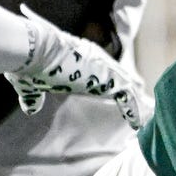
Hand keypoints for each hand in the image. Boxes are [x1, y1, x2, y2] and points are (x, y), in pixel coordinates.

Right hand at [10, 7, 150, 127]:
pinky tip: (138, 125)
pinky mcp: (108, 79)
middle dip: (132, 90)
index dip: (114, 82)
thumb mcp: (31, 84)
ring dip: (138, 102)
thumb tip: (30, 109)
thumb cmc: (29, 64)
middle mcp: (97, 60)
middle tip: (143, 104)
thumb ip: (34, 97)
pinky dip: (134, 111)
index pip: (105, 70)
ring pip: (129, 86)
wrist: (34, 51)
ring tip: (146, 116)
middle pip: (122, 76)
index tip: (122, 92)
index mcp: (82, 57)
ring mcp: (105, 68)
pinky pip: (128, 98)